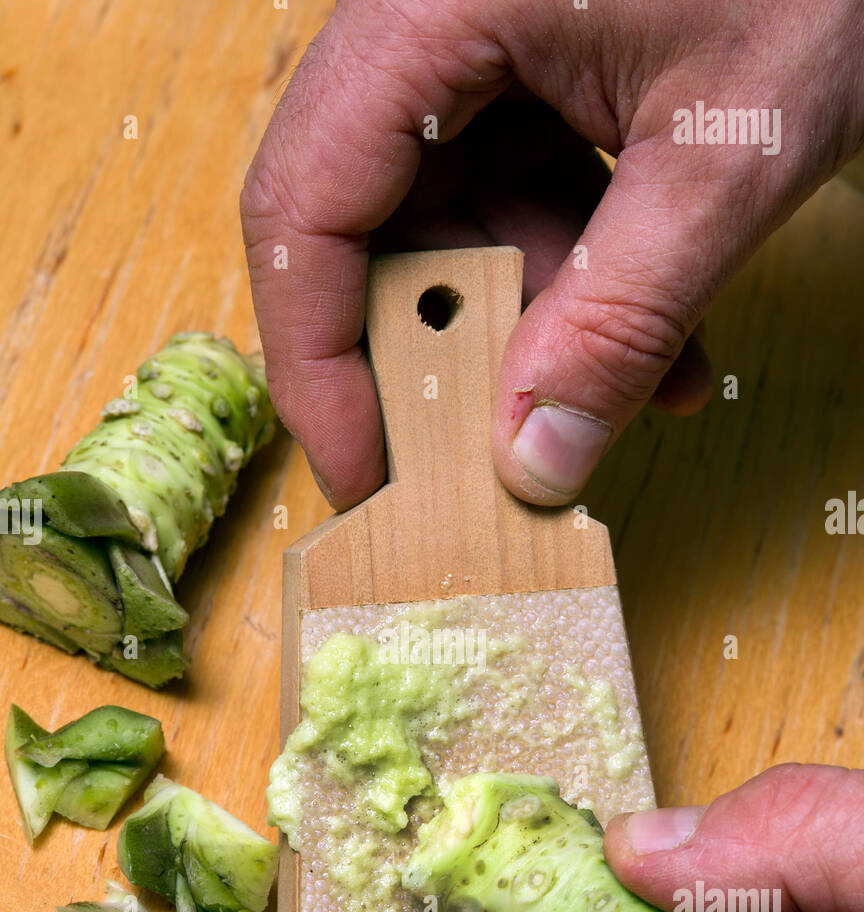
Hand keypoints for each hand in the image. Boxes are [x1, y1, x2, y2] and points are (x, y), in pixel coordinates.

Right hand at [241, 0, 863, 508]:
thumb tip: (536, 458)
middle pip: (363, 222)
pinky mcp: (525, 62)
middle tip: (491, 455)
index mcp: (431, 4)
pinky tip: (662, 334)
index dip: (319, 362)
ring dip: (539, 326)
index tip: (368, 474)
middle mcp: (425, 17)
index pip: (307, 205)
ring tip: (640, 386)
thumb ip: (623, 318)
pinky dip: (579, 275)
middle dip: (445, 353)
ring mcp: (473, 39)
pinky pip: (516, 193)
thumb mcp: (723, 158)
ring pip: (449, 222)